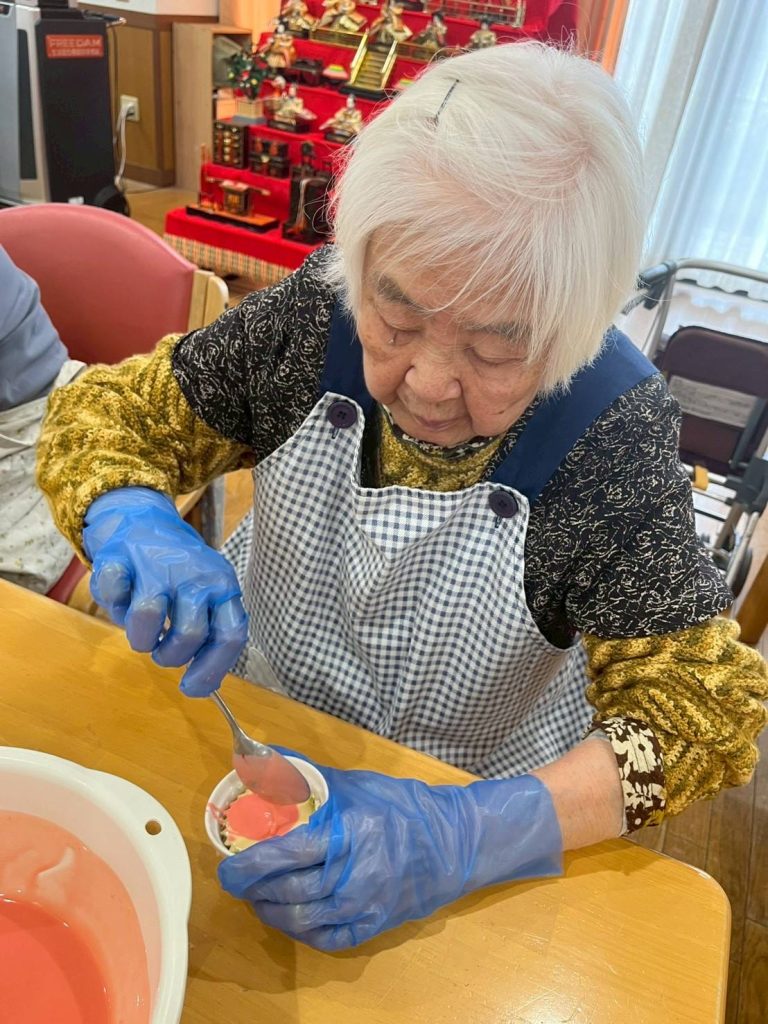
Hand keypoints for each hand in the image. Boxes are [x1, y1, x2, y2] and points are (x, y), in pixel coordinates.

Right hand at [83, 487, 246, 695]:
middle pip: (189, 634)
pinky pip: (114, 595)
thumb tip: (205, 686)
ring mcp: (157, 564)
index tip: (191, 688)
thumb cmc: (179, 573)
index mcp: (223, 587)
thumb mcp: (207, 598)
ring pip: (149, 619)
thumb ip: (210, 636)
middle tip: (162, 650)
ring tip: (143, 629)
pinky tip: (123, 597)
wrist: (143, 520)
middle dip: (171, 656)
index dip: (212, 669)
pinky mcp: (121, 557)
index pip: (230, 635)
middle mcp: (195, 575)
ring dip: (141, 638)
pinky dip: (113, 606)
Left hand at [218, 752, 561, 950]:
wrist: (452, 842)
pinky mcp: (373, 927)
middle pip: (288, 892)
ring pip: (301, 920)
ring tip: (257, 896)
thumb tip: (258, 760)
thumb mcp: (354, 784)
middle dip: (253, 889)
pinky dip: (299, 930)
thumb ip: (305, 777)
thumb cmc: (400, 806)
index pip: (285, 855)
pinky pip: (325, 939)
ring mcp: (364, 906)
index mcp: (348, 833)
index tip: (227, 866)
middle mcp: (354, 875)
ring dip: (270, 911)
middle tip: (237, 879)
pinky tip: (289, 915)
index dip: (248, 866)